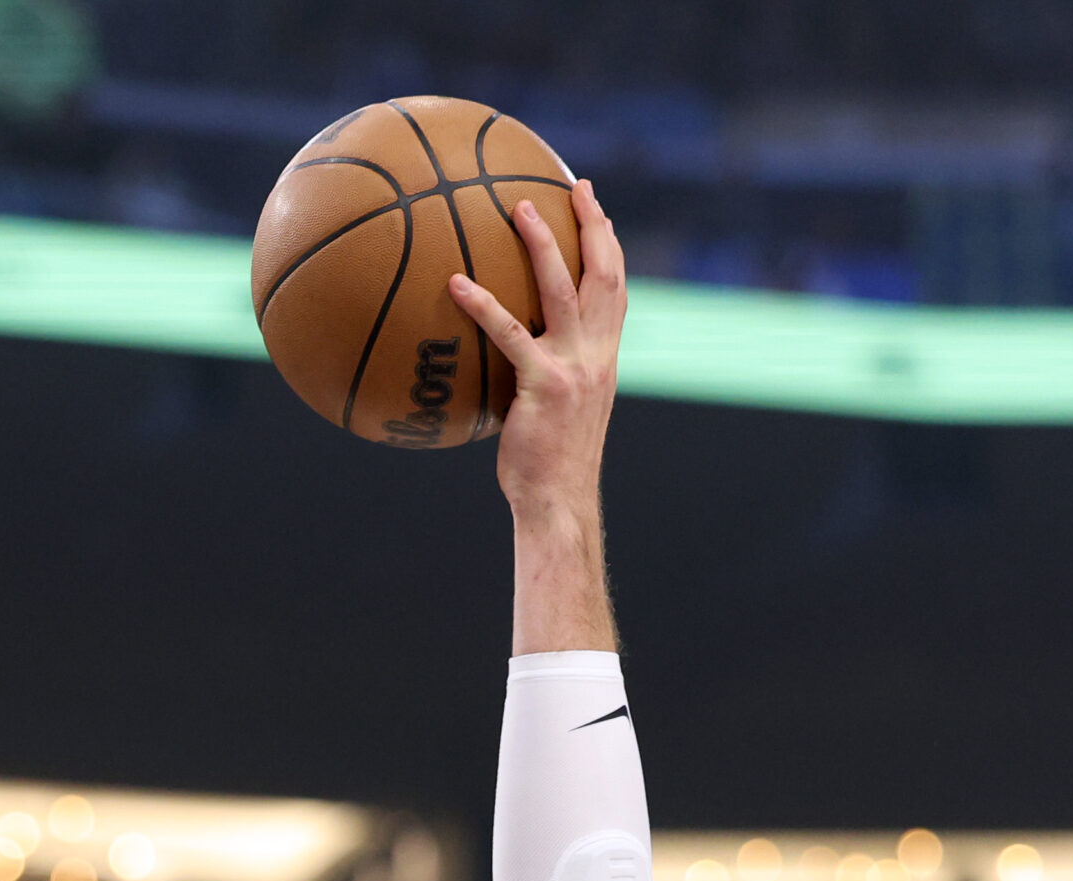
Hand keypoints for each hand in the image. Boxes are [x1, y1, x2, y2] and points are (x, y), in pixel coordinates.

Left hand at [448, 177, 624, 520]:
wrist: (559, 502)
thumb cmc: (549, 465)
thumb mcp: (560, 411)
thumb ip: (549, 374)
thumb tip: (512, 355)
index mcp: (605, 357)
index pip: (616, 287)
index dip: (609, 243)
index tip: (595, 207)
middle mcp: (598, 355)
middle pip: (603, 272)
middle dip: (592, 224)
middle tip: (573, 185)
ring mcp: (573, 367)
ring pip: (562, 289)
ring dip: (543, 243)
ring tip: (518, 207)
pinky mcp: (543, 385)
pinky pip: (510, 334)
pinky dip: (483, 306)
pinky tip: (456, 284)